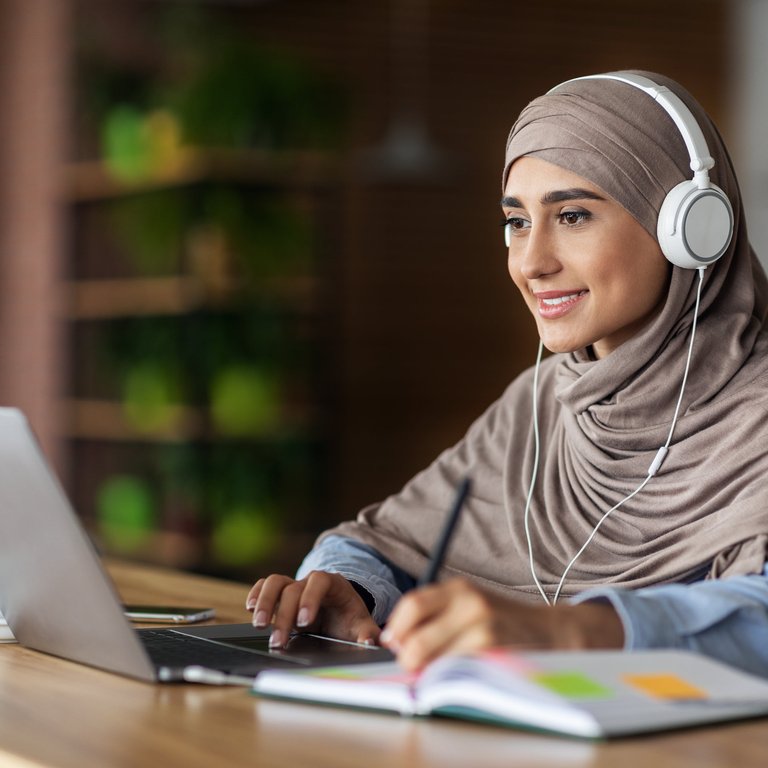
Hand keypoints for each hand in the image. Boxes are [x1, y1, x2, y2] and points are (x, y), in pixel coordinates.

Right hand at [245, 571, 380, 648]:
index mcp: (333, 584)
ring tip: (260, 625)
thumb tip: (372, 642)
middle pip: (292, 589)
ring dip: (264, 602)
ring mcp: (293, 586)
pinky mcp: (280, 593)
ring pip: (274, 582)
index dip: (310, 599)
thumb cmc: (349, 617)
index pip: (319, 582)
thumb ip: (368, 633)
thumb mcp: (361, 624)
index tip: (304, 622)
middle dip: (283, 615)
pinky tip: (249, 609)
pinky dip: (256, 594)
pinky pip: (264, 585)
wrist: (340, 610)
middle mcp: (310, 582)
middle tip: (278, 641)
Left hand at [380, 577, 623, 670]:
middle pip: (416, 636)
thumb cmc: (503, 622)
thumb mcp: (470, 605)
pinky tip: (455, 677)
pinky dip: (448, 678)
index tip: (393, 643)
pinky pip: (455, 671)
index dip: (397, 628)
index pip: (412, 604)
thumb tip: (397, 640)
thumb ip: (437, 615)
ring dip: (426, 672)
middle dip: (406, 657)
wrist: (551, 631)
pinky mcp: (493, 653)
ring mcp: (482, 628)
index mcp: (459, 588)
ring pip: (433, 658)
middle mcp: (469, 603)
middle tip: (410, 666)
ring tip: (434, 673)